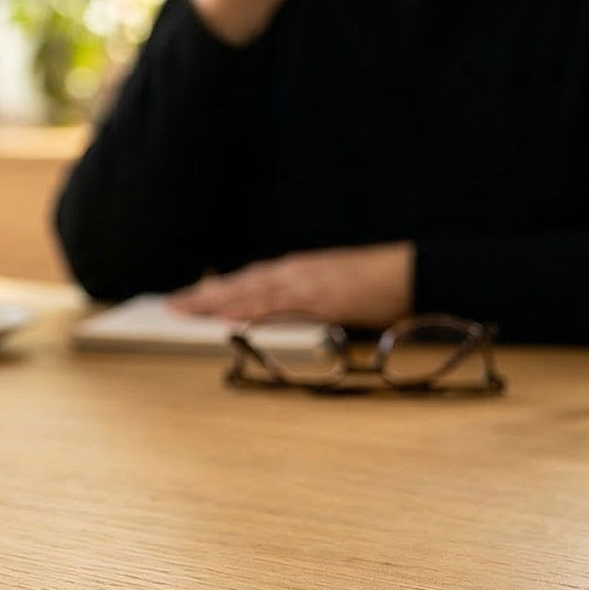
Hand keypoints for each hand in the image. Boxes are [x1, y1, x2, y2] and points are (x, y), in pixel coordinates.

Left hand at [168, 243, 412, 327]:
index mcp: (299, 269)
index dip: (216, 289)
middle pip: (240, 283)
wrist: (417, 271)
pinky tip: (229, 320)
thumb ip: (305, 299)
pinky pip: (278, 307)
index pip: (248, 279)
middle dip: (204, 295)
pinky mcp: (322, 297)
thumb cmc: (379, 284)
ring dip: (216, 303)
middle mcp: (297, 271)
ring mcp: (308, 282)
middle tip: (170, 306)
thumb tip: (278, 318)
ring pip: (251, 293)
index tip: (188, 298)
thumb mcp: (334, 287)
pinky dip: (251, 312)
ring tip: (186, 313)